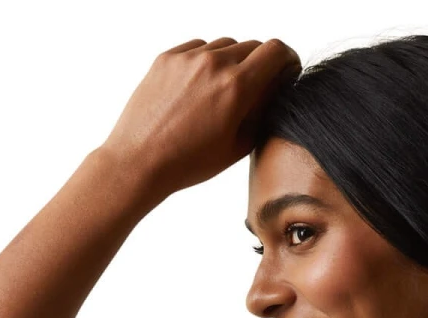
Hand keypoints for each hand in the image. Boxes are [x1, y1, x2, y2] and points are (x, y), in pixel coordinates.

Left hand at [100, 38, 301, 199]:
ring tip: (223, 92)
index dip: (287, 60)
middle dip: (261, 64)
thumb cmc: (187, 162)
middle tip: (255, 88)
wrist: (139, 161)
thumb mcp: (237, 146)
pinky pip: (198, 48)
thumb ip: (261, 113)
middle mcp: (213, 64)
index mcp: (236, 87)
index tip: (286, 70)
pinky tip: (201, 88)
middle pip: (252, 46)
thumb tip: (272, 93)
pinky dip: (206, 62)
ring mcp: (188, 58)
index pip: (276, 51)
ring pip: (225, 45)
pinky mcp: (167, 57)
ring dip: (233, 62)